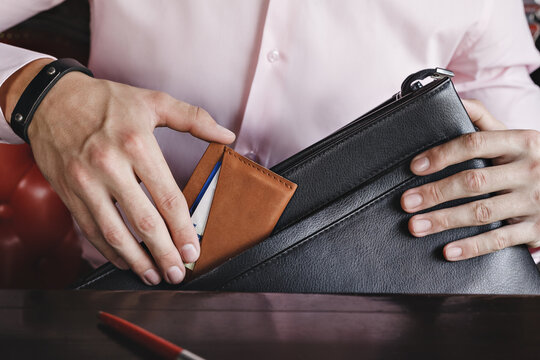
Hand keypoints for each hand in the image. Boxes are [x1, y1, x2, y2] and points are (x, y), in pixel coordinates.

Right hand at [26, 69, 234, 284]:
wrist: (51, 100)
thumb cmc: (106, 101)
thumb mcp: (154, 102)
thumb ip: (194, 119)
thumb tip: (227, 135)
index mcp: (137, 144)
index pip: (167, 197)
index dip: (183, 228)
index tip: (193, 250)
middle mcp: (110, 166)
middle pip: (144, 222)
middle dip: (165, 253)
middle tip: (178, 273)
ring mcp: (86, 183)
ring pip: (115, 233)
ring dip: (137, 261)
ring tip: (154, 276)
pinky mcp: (69, 193)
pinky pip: (90, 230)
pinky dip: (109, 251)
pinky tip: (125, 261)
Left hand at [401, 99, 539, 260]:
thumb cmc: (536, 159)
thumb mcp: (518, 137)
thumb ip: (484, 120)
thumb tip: (452, 98)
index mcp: (521, 142)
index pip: (475, 143)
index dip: (442, 154)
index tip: (414, 166)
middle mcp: (529, 170)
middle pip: (474, 181)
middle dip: (435, 192)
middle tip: (406, 202)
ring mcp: (534, 201)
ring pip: (483, 212)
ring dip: (445, 220)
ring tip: (415, 226)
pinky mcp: (537, 229)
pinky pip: (500, 240)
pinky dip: (472, 247)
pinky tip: (448, 251)